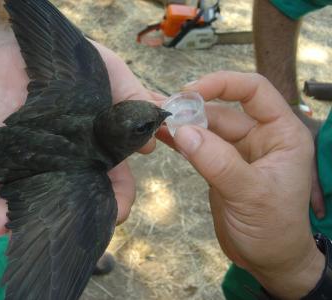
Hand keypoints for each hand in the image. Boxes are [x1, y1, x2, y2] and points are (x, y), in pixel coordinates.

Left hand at [0, 41, 152, 234]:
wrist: (17, 46)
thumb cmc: (70, 62)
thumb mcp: (111, 72)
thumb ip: (133, 98)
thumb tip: (150, 144)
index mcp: (97, 148)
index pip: (114, 182)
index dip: (120, 199)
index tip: (118, 210)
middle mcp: (68, 162)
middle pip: (81, 200)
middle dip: (84, 218)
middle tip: (84, 229)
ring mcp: (33, 163)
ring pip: (40, 202)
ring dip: (38, 222)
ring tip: (34, 233)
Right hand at [157, 71, 324, 298]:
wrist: (268, 261)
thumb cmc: (274, 229)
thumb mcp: (250, 194)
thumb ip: (218, 162)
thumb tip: (182, 131)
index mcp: (281, 133)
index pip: (254, 90)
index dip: (223, 83)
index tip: (191, 90)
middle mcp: (260, 137)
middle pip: (222, 110)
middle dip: (193, 111)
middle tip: (163, 114)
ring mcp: (237, 152)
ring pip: (207, 128)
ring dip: (183, 125)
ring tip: (157, 123)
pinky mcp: (220, 167)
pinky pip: (199, 147)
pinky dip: (181, 142)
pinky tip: (162, 137)